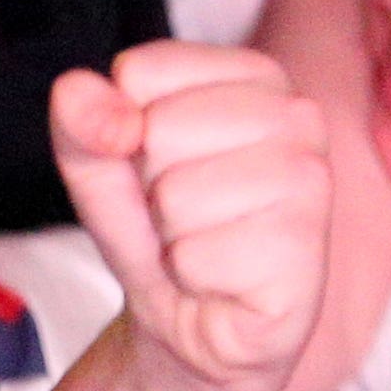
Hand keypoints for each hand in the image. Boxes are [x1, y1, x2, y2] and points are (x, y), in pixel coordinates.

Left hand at [52, 43, 330, 390]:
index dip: (125, 128)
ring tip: (204, 242)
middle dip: (150, 183)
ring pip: (177, 195)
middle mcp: (298, 116)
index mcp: (254, 74)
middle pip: (160, 128)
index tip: (162, 161)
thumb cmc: (156, 227)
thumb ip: (80, 118)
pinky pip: (194, 256)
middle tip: (184, 212)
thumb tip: (78, 91)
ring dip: (169, 233)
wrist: (191, 319)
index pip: (141, 71)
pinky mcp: (306, 252)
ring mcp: (313, 182)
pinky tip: (221, 279)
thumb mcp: (98, 163)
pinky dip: (189, 276)